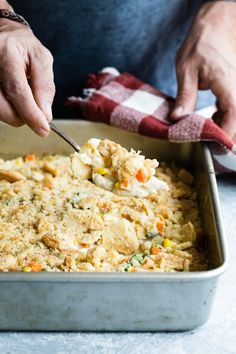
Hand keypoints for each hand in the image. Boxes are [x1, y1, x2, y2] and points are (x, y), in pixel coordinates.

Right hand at [0, 18, 54, 135]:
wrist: (2, 35)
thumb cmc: (24, 47)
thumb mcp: (42, 59)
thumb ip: (45, 86)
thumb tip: (45, 115)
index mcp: (5, 53)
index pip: (18, 91)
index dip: (31, 114)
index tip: (43, 129)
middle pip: (3, 107)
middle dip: (23, 117)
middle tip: (34, 109)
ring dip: (14, 113)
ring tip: (21, 96)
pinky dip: (7, 108)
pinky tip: (11, 96)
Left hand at [171, 2, 235, 141]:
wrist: (215, 27)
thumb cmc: (200, 44)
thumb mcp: (186, 70)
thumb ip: (184, 96)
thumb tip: (177, 119)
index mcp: (228, 84)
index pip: (233, 116)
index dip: (225, 134)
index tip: (213, 147)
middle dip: (225, 137)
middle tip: (208, 147)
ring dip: (224, 128)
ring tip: (206, 133)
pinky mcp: (234, 90)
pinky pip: (233, 110)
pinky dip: (224, 119)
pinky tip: (210, 120)